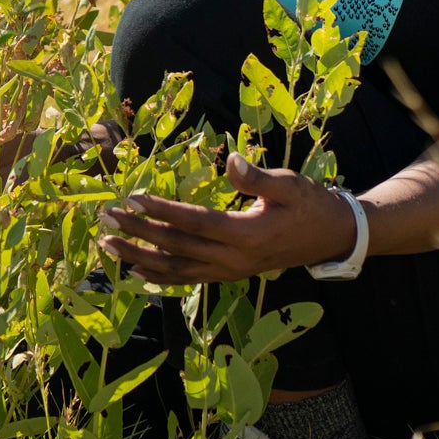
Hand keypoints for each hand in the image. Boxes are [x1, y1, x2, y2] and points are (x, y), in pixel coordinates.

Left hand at [96, 153, 358, 283]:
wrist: (333, 237)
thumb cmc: (311, 205)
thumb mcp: (290, 185)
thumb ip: (258, 177)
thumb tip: (231, 160)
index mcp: (247, 235)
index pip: (194, 223)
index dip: (161, 212)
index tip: (131, 200)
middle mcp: (234, 259)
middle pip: (176, 248)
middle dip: (138, 233)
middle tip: (106, 219)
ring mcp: (230, 271)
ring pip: (176, 270)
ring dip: (139, 258)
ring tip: (107, 246)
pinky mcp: (228, 275)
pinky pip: (188, 279)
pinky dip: (159, 276)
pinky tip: (135, 270)